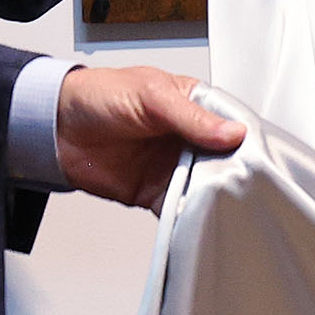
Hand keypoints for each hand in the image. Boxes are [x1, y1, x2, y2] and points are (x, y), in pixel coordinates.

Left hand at [54, 64, 247, 208]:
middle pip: (226, 160)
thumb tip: (233, 133)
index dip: (247, 141)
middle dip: (234, 174)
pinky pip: (180, 207)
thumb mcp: (151, 96)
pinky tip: (197, 218)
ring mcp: (174, 166)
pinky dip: (189, 216)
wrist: (56, 128)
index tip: (259, 159)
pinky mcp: (156, 192)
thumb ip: (192, 117)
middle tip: (243, 187)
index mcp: (195, 105)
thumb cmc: (99, 96)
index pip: (233, 123)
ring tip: (224, 206)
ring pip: (207, 187)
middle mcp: (189, 137)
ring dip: (214, 197)